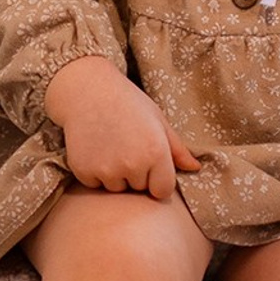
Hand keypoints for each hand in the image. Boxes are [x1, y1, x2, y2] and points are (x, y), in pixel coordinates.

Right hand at [43, 56, 202, 199]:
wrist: (87, 89)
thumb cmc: (127, 102)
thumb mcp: (158, 120)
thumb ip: (177, 149)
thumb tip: (196, 168)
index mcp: (156, 153)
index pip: (162, 191)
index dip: (157, 180)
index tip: (149, 165)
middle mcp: (132, 164)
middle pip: (139, 189)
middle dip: (135, 174)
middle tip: (126, 145)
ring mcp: (106, 169)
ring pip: (116, 188)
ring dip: (114, 174)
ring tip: (109, 144)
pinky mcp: (83, 171)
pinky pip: (94, 184)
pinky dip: (94, 171)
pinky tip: (94, 147)